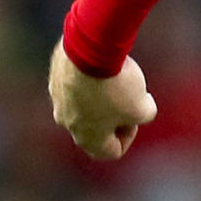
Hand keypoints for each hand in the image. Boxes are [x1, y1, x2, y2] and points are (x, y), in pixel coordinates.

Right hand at [48, 42, 158, 160]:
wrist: (89, 48)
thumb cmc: (117, 85)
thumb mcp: (144, 108)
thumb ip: (144, 116)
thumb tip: (139, 108)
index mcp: (86, 137)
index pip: (111, 151)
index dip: (128, 135)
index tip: (133, 116)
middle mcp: (66, 122)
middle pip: (95, 129)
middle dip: (115, 117)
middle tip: (127, 98)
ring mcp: (57, 98)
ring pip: (85, 106)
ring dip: (103, 97)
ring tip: (117, 79)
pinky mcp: (56, 77)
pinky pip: (77, 85)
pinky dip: (92, 79)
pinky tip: (104, 65)